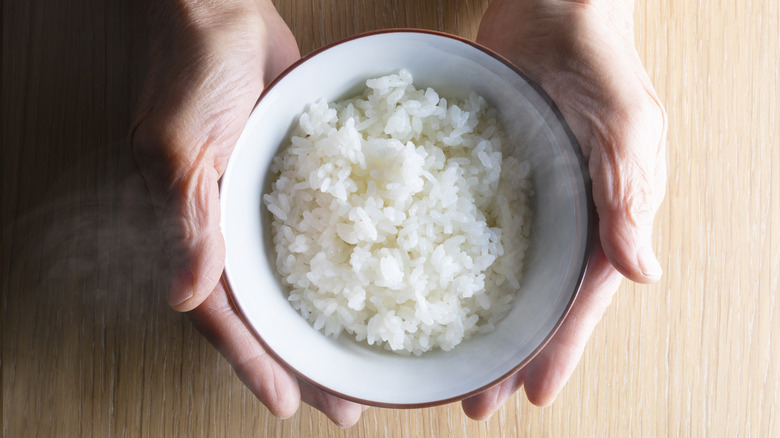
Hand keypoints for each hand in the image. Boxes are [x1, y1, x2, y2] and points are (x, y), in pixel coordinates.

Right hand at [130, 0, 364, 425]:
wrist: (222, 13)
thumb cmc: (192, 70)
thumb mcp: (179, 145)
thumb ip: (186, 220)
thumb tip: (185, 298)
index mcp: (193, 229)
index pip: (222, 313)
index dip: (254, 361)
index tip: (288, 402)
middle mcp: (228, 228)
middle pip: (265, 310)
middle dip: (299, 359)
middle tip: (343, 401)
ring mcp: (261, 208)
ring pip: (293, 283)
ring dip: (323, 325)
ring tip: (361, 364)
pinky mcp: (292, 181)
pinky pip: (315, 236)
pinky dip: (338, 267)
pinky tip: (371, 288)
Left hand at [464, 0, 666, 418]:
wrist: (554, 9)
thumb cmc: (601, 62)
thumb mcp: (626, 130)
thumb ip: (628, 199)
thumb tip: (641, 274)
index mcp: (605, 215)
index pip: (583, 297)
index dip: (560, 347)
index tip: (533, 393)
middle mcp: (563, 216)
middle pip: (536, 299)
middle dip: (511, 352)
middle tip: (476, 399)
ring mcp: (523, 198)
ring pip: (501, 274)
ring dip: (479, 319)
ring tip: (449, 362)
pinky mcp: (486, 172)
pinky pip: (467, 226)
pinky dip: (449, 261)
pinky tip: (423, 288)